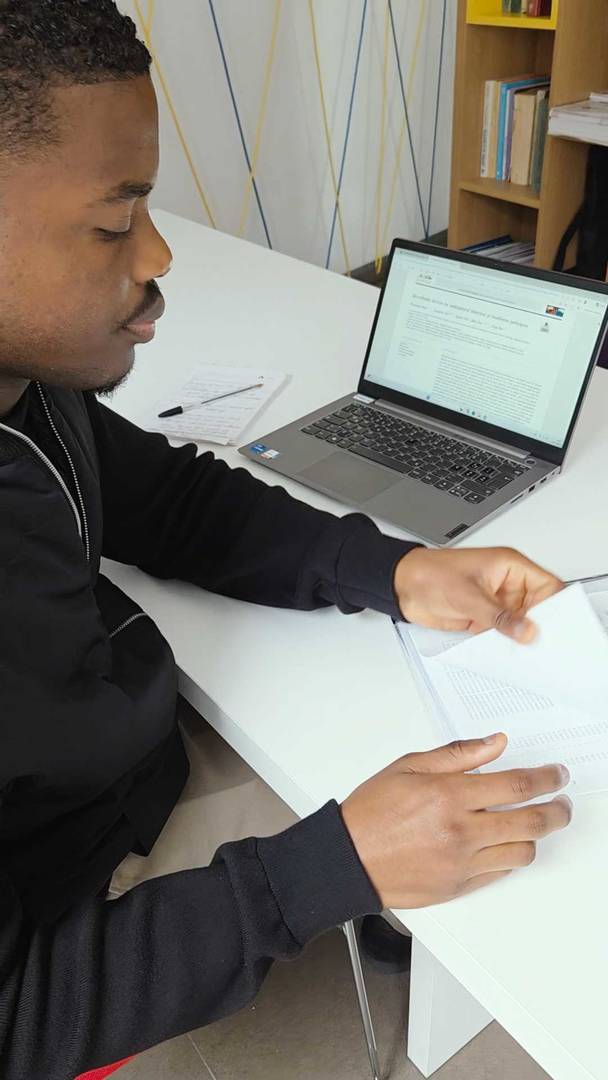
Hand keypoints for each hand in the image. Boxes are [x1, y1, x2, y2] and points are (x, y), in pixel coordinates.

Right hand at [341, 735, 570, 908]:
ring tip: (535, 824)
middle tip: (563, 802)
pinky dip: (509, 856)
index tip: (556, 774)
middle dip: (557, 810)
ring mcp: (462, 862)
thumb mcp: (409, 766)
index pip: (517, 785)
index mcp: (449, 795)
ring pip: (522, 851)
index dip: (547, 778)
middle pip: (532, 822)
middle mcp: (461, 831)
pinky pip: (500, 872)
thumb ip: (458, 754)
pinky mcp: (459, 886)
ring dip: (535, 836)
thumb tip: (495, 743)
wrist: (347, 859)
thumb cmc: (371, 812)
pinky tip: (505, 843)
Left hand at [394, 546, 562, 642]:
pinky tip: (508, 657)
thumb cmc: (430, 574)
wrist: (402, 586)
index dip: (556, 607)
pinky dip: (506, 646)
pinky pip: (503, 635)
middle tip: (544, 648)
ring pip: (521, 625)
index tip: (558, 629)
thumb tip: (526, 630)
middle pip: (538, 609)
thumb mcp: (467, 595)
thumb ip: (498, 615)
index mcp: (510, 567)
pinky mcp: (484, 620)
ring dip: (522, 640)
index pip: (547, 586)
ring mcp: (496, 604)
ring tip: (528, 657)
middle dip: (541, 628)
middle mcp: (507, 585)